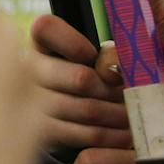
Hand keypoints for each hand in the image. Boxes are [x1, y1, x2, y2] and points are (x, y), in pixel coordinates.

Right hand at [29, 14, 132, 156]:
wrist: (65, 114)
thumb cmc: (87, 77)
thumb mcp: (96, 58)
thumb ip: (109, 55)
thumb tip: (112, 71)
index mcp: (40, 43)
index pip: (46, 28)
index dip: (76, 44)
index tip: (93, 57)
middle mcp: (28, 71)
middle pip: (80, 78)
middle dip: (114, 90)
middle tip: (132, 97)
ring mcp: (30, 103)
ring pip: (87, 110)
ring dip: (119, 115)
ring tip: (135, 117)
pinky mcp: (42, 133)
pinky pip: (85, 134)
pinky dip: (112, 135)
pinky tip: (125, 135)